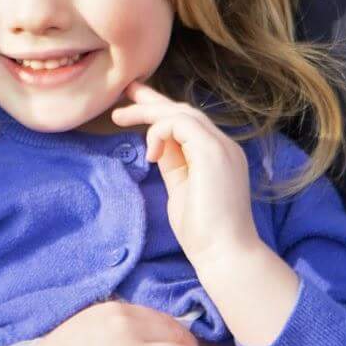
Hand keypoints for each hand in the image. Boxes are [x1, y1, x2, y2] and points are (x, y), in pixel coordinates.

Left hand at [109, 84, 260, 269]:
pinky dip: (159, 131)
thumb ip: (173, 164)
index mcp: (217, 155)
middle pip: (185, 111)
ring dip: (148, 112)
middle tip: (125, 91)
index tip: (135, 105)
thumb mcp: (181, 189)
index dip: (161, 110)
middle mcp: (224, 146)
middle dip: (152, 100)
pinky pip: (180, 123)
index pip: (188, 123)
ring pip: (182, 112)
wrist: (225, 253)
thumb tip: (157, 148)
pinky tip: (149, 153)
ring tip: (120, 117)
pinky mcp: (212, 152)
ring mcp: (221, 147)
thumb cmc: (203, 232)